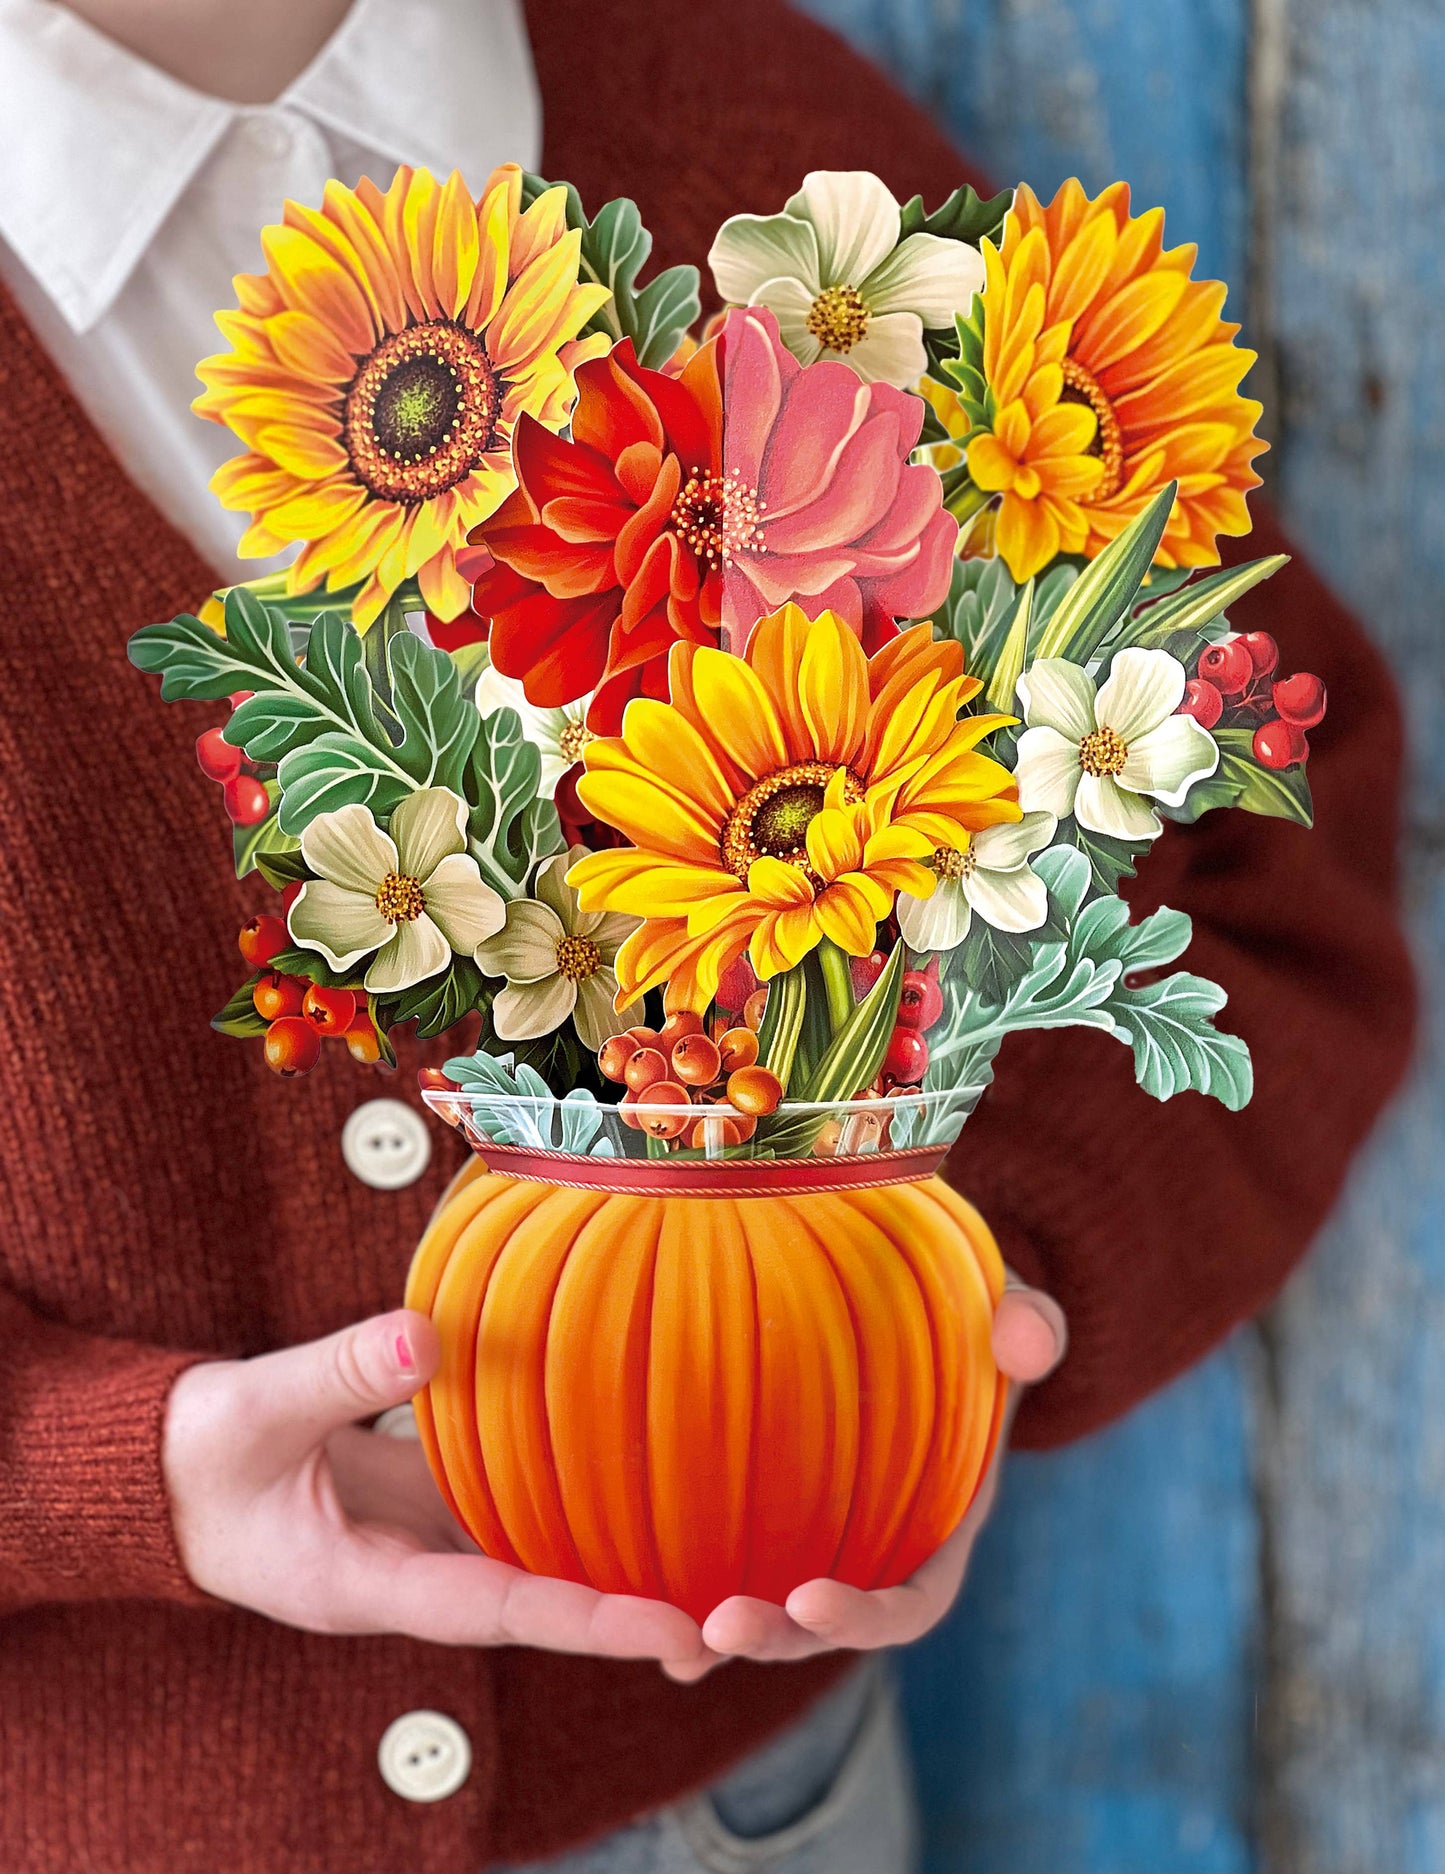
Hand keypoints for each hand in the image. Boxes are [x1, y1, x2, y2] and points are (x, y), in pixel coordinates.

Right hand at [162, 1309, 710, 1666]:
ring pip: (534, 1559)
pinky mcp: (432, 1502)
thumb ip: (335, 1374)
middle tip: (730, 1617)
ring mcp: (427, 1542)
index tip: (666, 1629)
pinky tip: (630, 1471)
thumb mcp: (253, 1410)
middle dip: (625, 1616)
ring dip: (611, 1562)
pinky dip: (569, 1497)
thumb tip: (425, 1336)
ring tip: (711, 1560)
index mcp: (367, 1585)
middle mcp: (414, 1576)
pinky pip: (513, 1507)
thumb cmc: (198, 1454)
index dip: (582, 1621)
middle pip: (537, 1605)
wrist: (169, 1473)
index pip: (494, 1609)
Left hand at [666, 1281, 1066, 1682]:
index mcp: (941, 1523)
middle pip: (828, 1625)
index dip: (866, 1615)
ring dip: (726, 1632)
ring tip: (675, 1643)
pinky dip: (684, 1596)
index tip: (810, 1598)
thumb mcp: (1005, 1304)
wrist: (906, 1289)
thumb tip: (1025, 1339)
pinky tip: (630, 1610)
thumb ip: (1026, 1322)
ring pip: (773, 1608)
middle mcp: (878, 1547)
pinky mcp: (763, 1509)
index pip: (911, 1601)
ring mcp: (819, 1535)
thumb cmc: (963, 1302)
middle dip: (779, 1638)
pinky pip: (725, 1562)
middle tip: (719, 1629)